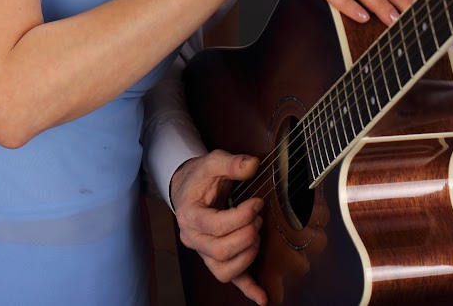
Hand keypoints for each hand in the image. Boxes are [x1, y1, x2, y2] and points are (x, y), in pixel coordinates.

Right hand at [171, 150, 267, 304]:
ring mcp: (204, 253)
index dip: (242, 216)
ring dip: (248, 255)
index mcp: (190, 216)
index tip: (257, 202)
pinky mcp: (216, 259)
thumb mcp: (212, 161)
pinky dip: (248, 289)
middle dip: (247, 234)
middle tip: (258, 217)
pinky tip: (263, 297)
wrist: (189, 188)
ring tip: (257, 234)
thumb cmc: (201, 176)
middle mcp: (194, 240)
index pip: (216, 226)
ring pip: (224, 270)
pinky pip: (231, 280)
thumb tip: (253, 165)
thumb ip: (231, 162)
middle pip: (221, 251)